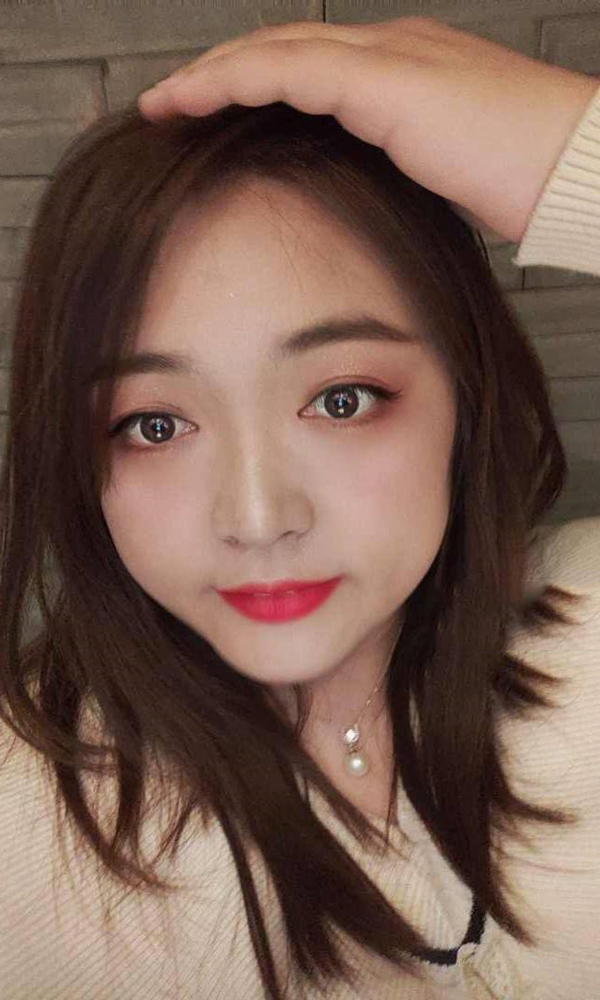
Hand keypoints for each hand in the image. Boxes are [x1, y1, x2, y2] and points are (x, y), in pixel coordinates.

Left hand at [138, 17, 597, 242]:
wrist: (575, 165)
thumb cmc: (529, 179)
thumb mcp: (449, 173)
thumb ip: (403, 169)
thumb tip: (366, 201)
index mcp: (407, 72)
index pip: (315, 66)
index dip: (259, 84)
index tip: (217, 117)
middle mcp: (392, 47)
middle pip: (284, 47)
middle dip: (222, 73)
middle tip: (172, 105)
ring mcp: (388, 55)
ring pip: (274, 50)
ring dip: (212, 75)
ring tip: (164, 105)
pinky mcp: (382, 80)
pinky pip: (285, 69)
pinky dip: (232, 80)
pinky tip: (192, 101)